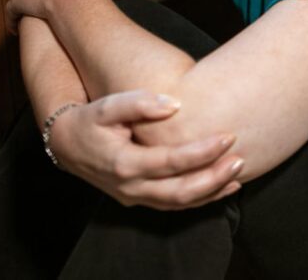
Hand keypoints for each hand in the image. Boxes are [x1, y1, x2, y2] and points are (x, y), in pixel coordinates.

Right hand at [49, 90, 243, 209]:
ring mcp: (135, 197)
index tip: (227, 136)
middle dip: (214, 177)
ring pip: (180, 203)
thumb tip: (175, 104)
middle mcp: (131, 187)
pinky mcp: (140, 200)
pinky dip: (201, 199)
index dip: (202, 152)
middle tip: (240, 159)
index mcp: (124, 163)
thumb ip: (139, 102)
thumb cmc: (91, 120)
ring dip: (212, 191)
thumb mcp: (108, 106)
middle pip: (180, 191)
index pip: (172, 162)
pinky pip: (175, 205)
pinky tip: (223, 186)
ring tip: (238, 172)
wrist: (67, 145)